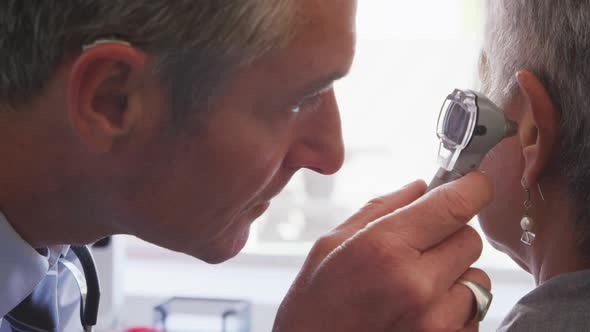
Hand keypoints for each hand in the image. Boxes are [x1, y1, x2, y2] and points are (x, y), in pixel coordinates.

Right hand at [273, 172, 493, 331]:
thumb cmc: (315, 306)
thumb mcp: (331, 245)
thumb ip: (380, 209)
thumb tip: (421, 187)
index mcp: (384, 248)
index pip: (454, 204)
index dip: (472, 187)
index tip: (474, 184)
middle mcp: (417, 284)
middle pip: (471, 238)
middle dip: (451, 235)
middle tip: (421, 246)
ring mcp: (436, 322)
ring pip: (479, 278)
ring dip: (456, 275)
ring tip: (417, 286)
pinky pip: (474, 314)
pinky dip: (455, 308)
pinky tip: (421, 312)